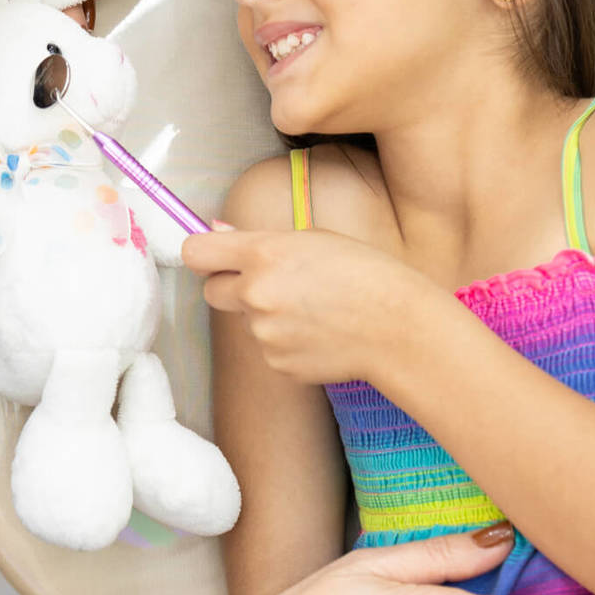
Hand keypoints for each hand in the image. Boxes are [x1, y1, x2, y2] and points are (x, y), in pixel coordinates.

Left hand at [183, 226, 432, 386]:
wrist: (398, 327)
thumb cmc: (366, 274)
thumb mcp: (314, 238)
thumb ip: (258, 239)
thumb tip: (219, 231)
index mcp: (264, 254)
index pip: (196, 252)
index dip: (203, 254)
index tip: (213, 256)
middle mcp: (256, 294)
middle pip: (212, 291)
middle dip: (230, 286)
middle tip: (269, 282)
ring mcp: (264, 333)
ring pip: (246, 321)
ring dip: (267, 315)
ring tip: (314, 309)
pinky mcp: (276, 363)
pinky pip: (268, 348)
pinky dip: (286, 342)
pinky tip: (319, 333)